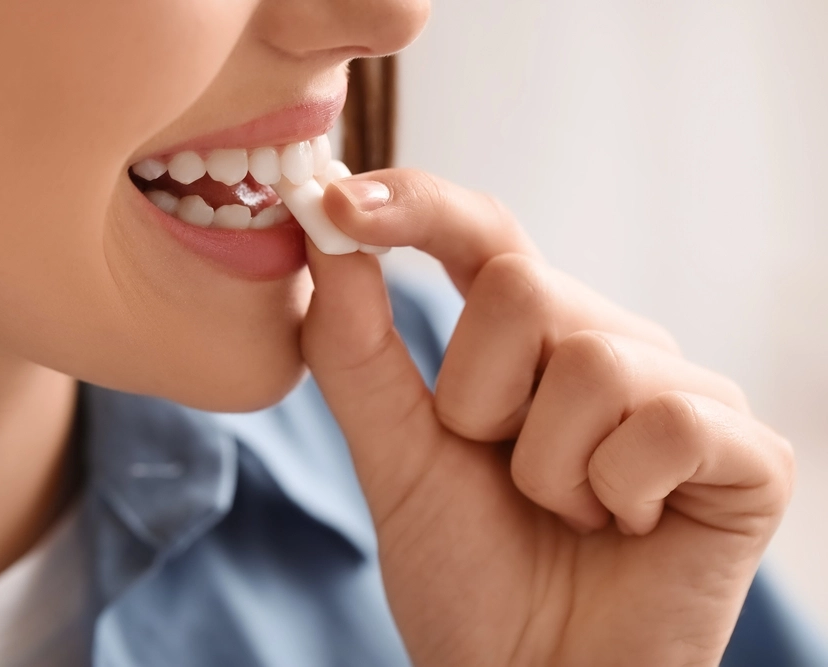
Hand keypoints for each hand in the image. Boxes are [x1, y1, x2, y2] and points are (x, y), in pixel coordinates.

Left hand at [300, 171, 793, 666]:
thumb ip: (357, 351)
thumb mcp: (396, 458)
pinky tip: (626, 528)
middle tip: (500, 472)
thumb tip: (324, 235)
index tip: (335, 201)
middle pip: (523, 287)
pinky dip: (615, 491)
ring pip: (591, 357)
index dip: (414, 207)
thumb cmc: (469, 577)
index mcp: (530, 340)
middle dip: (478, 400)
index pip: (481, 234)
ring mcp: (684, 392)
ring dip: (545, 465)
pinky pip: (665, 421)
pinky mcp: (747, 452)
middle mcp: (612, 344)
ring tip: (565, 512)